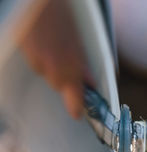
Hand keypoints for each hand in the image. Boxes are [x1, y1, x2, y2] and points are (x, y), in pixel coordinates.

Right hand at [19, 1, 86, 118]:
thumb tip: (89, 81)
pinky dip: (41, 56)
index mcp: (68, 66)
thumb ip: (82, 64)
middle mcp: (51, 67)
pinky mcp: (24, 54)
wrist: (33, 2)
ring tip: (55, 44)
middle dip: (65, 77)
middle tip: (69, 61)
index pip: (74, 97)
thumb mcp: (78, 39)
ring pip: (46, 71)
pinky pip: (36, 61)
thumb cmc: (57, 13)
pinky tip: (45, 42)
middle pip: (58, 84)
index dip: (76, 107)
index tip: (78, 113)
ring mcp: (36, 61)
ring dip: (52, 64)